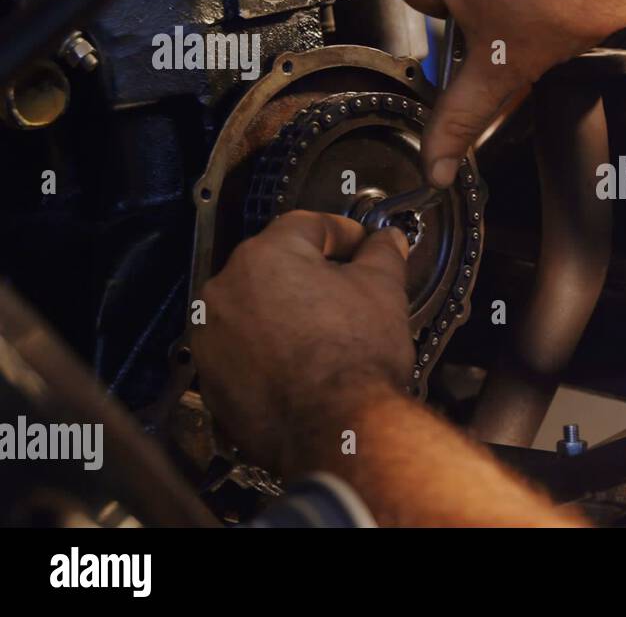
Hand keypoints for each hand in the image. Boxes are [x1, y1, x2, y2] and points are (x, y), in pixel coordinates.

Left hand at [191, 211, 412, 471]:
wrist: (335, 429)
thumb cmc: (356, 354)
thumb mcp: (383, 290)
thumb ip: (381, 254)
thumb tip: (386, 240)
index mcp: (265, 256)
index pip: (307, 225)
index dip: (343, 233)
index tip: (363, 247)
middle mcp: (225, 290)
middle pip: (274, 267)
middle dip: (310, 275)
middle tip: (347, 292)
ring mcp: (211, 338)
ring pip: (254, 310)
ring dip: (284, 313)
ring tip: (323, 333)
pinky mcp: (211, 380)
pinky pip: (242, 352)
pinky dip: (267, 352)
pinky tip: (301, 365)